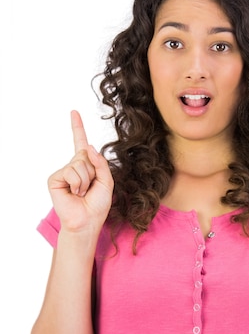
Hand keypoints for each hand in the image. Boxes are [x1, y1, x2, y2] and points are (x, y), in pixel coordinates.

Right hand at [47, 111, 113, 232]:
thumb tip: (89, 147)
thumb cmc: (97, 205)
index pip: (81, 143)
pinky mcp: (55, 178)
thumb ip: (102, 164)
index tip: (74, 112)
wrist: (86, 221)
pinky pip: (71, 171)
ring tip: (81, 193)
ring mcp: (64, 171)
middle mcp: (74, 166)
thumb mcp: (107, 182)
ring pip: (80, 163)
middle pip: (86, 154)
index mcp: (86, 165)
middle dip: (93, 172)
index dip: (78, 128)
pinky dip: (77, 183)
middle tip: (89, 188)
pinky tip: (74, 194)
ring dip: (85, 180)